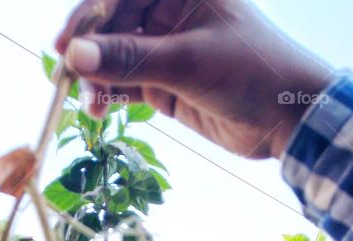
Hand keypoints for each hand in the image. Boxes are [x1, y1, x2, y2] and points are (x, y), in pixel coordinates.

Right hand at [56, 0, 332, 159]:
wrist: (288, 118)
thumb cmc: (250, 72)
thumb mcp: (187, 62)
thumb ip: (129, 58)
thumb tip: (73, 54)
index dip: (88, 15)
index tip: (64, 46)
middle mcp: (169, 10)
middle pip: (110, 24)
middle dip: (88, 53)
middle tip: (69, 83)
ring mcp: (165, 46)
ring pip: (113, 55)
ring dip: (96, 79)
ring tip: (91, 106)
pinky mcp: (164, 80)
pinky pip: (125, 81)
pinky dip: (109, 94)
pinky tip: (100, 109)